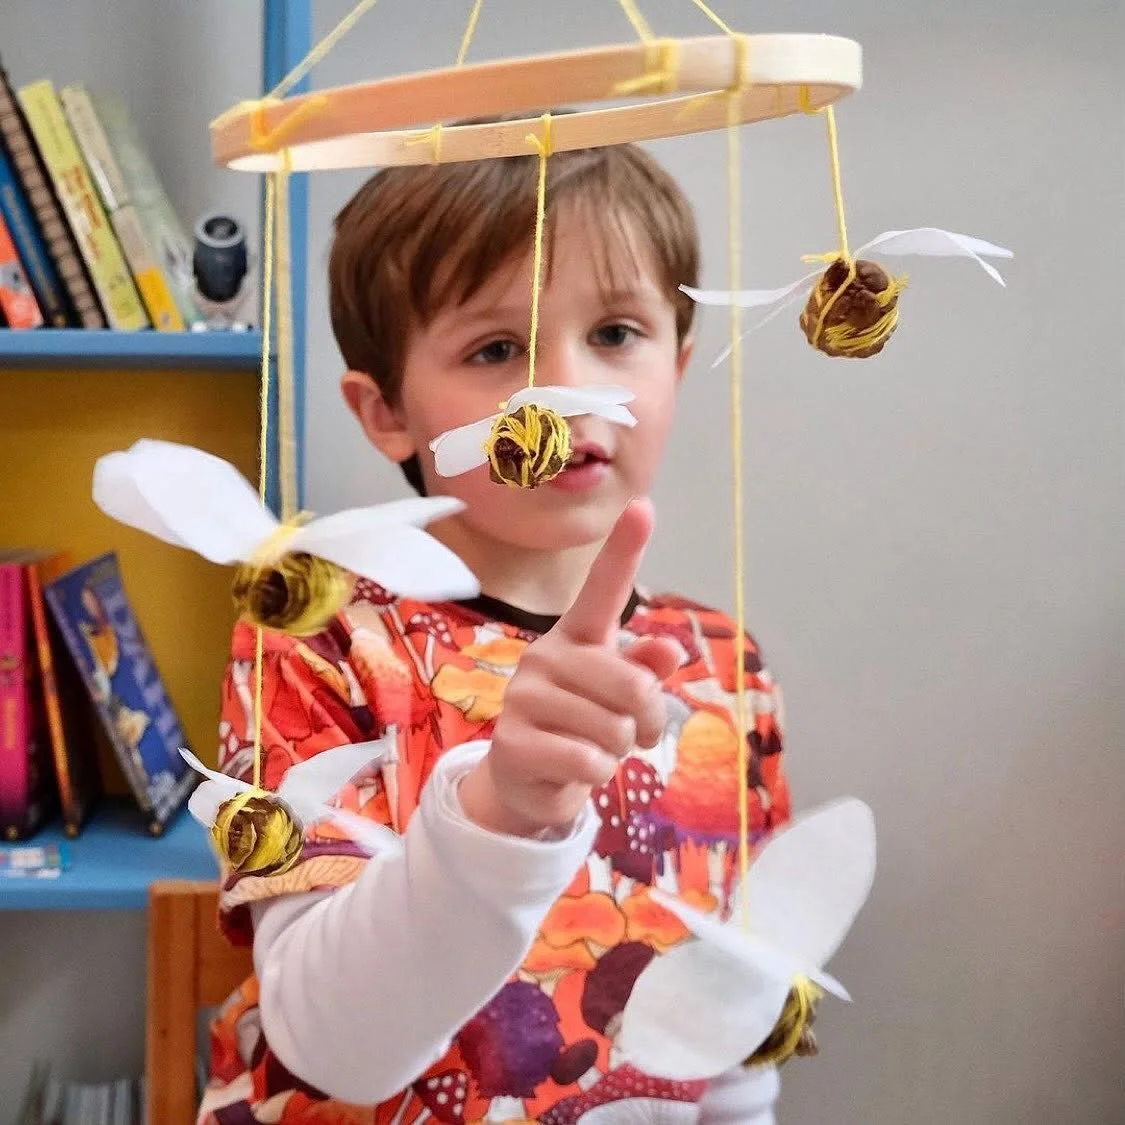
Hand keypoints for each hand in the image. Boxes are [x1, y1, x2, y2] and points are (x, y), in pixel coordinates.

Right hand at [459, 497, 684, 837]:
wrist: (528, 782)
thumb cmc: (582, 726)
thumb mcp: (620, 698)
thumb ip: (645, 670)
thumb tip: (670, 649)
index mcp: (577, 637)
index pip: (603, 588)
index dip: (624, 549)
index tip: (643, 506)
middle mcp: (545, 656)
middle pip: (632, 685)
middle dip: (647, 721)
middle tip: (634, 735)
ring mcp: (524, 698)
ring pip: (613, 729)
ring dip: (619, 752)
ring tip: (595, 751)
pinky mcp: (512, 743)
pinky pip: (588, 761)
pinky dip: (597, 775)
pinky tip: (575, 771)